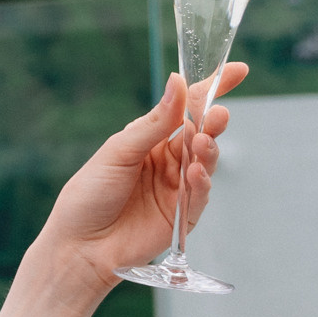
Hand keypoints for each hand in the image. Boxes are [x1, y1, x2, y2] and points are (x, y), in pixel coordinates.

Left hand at [40, 66, 248, 294]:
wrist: (79, 245)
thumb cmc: (90, 194)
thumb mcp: (119, 151)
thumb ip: (154, 122)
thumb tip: (178, 81)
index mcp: (149, 138)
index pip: (186, 108)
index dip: (212, 89)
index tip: (239, 71)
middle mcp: (167, 160)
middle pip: (201, 133)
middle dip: (212, 122)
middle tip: (218, 115)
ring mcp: (176, 188)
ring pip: (205, 162)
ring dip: (208, 150)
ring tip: (202, 143)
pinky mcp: (181, 216)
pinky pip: (200, 195)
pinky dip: (202, 182)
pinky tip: (196, 173)